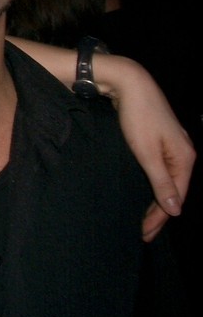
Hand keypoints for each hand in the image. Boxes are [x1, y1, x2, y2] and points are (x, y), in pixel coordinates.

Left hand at [98, 56, 195, 240]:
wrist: (129, 82)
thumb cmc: (137, 116)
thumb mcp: (147, 152)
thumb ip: (161, 180)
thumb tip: (175, 210)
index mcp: (186, 157)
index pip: (176, 197)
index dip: (160, 218)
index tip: (144, 234)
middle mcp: (184, 152)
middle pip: (173, 190)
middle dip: (158, 213)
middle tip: (142, 233)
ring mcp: (172, 145)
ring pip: (167, 180)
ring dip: (155, 199)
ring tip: (143, 218)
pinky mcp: (159, 139)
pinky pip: (160, 169)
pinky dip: (152, 183)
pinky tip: (145, 190)